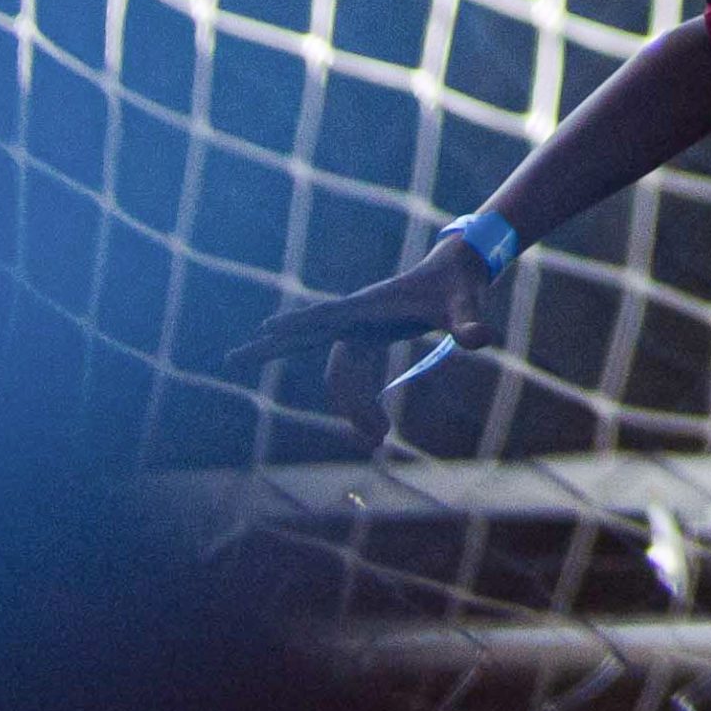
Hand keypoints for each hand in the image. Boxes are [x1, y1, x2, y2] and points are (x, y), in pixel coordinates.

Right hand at [223, 235, 496, 449]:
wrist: (459, 271)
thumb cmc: (460, 287)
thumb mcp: (466, 305)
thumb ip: (469, 322)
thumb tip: (480, 339)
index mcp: (370, 306)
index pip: (324, 318)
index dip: (295, 325)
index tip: (263, 327)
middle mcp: (357, 316)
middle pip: (314, 342)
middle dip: (275, 350)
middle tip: (231, 358)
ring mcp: (361, 328)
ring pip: (339, 369)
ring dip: (351, 403)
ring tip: (378, 439)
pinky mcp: (369, 337)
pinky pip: (352, 370)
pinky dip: (357, 397)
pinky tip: (368, 422)